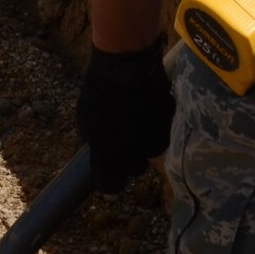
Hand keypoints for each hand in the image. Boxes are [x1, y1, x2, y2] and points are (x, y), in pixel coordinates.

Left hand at [75, 39, 173, 192]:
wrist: (125, 67)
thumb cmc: (99, 91)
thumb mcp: (85, 119)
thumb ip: (94, 142)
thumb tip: (100, 153)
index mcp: (108, 155)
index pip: (110, 186)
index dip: (109, 181)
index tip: (108, 173)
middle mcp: (134, 154)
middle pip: (135, 170)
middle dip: (130, 159)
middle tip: (123, 140)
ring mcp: (153, 140)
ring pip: (151, 151)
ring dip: (145, 141)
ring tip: (136, 119)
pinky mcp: (168, 125)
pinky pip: (162, 132)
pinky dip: (156, 125)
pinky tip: (148, 109)